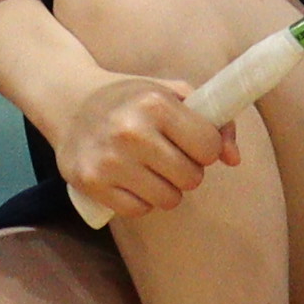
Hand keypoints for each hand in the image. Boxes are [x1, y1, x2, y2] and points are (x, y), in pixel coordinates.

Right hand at [47, 64, 235, 224]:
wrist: (69, 101)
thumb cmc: (130, 98)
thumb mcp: (172, 94)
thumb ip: (213, 120)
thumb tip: (234, 159)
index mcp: (154, 103)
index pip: (208, 147)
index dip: (205, 148)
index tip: (191, 141)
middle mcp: (131, 132)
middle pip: (191, 178)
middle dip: (187, 170)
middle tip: (169, 156)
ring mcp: (109, 160)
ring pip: (168, 199)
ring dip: (167, 188)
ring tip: (151, 168)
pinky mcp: (92, 183)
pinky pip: (138, 210)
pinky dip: (141, 200)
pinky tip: (131, 179)